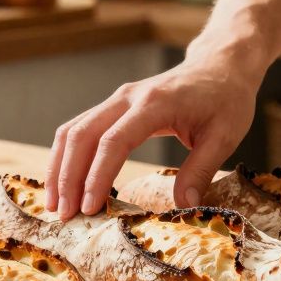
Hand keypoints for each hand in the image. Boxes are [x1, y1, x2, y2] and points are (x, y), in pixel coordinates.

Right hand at [45, 59, 257, 218]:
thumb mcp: (224, 136)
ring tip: (56, 205)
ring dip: (60, 168)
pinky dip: (67, 156)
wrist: (220, 66)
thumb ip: (201, 170)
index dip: (97, 176)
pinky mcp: (114, 106)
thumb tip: (184, 206)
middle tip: (64, 215)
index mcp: (154, 103)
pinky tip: (64, 182)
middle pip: (82, 135)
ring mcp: (117, 100)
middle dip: (68, 177)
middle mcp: (127, 97)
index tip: (90, 208)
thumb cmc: (225, 99)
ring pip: (73, 131)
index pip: (114, 141)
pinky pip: (80, 129)